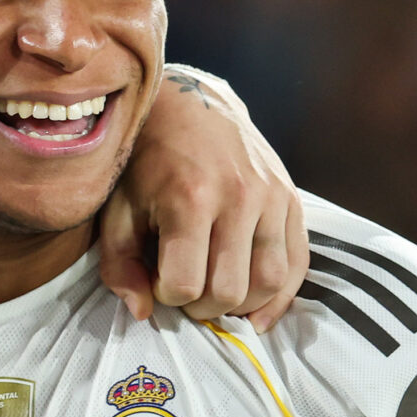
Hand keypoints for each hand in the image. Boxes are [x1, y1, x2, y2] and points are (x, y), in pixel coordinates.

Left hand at [102, 64, 306, 329]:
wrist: (189, 103)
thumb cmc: (145, 161)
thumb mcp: (118, 208)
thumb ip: (120, 264)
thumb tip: (142, 313)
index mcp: (189, 198)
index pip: (184, 284)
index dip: (166, 296)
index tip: (158, 281)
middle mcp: (238, 197)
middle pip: (228, 290)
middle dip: (202, 306)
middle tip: (187, 292)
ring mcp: (271, 197)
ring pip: (268, 282)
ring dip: (241, 305)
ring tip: (217, 296)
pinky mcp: (291, 198)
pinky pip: (298, 263)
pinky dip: (280, 297)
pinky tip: (257, 312)